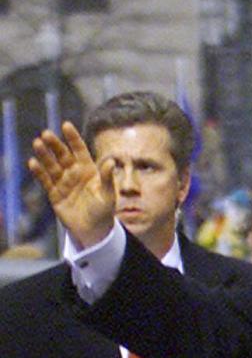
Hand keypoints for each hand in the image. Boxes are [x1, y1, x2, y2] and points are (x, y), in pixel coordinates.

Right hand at [28, 122, 115, 248]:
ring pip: (52, 165)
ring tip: (37, 144)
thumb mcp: (108, 195)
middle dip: (55, 145)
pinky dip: (39, 172)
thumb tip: (111, 161)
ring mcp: (63, 182)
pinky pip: (46, 181)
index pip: (80, 150)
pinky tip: (33, 163)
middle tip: (46, 134)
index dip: (73, 138)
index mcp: (89, 170)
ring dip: (44, 155)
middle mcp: (74, 173)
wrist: (94, 232)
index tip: (66, 125)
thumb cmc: (104, 211)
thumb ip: (108, 178)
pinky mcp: (54, 194)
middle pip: (63, 155)